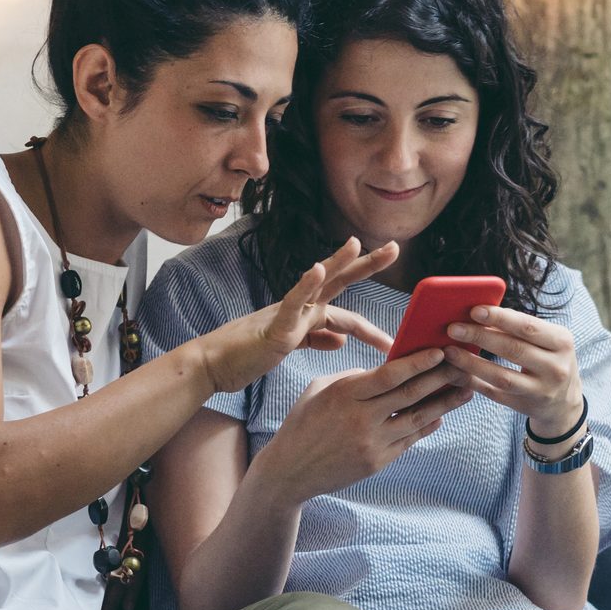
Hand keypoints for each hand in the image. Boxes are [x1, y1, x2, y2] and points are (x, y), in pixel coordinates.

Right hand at [196, 239, 397, 392]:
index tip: (396, 337)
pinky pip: (291, 302)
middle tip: (395, 249)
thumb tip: (342, 340)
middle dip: (368, 265)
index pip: (345, 317)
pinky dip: (304, 285)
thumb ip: (316, 339)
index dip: (371, 327)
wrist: (213, 365)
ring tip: (358, 244)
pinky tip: (316, 268)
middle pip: (339, 282)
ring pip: (317, 283)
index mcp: (306, 318)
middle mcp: (299, 309)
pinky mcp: (274, 326)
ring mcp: (287, 314)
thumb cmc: (247, 355)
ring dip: (338, 262)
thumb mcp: (290, 346)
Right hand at [249, 350, 474, 504]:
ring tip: (465, 390)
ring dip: (444, 403)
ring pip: (417, 419)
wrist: (290, 472)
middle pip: (410, 395)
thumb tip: (388, 371)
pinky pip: (410, 440)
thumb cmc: (303, 423)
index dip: (418, 362)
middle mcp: (361, 419)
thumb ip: (354, 377)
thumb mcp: (320, 390)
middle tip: (463, 365)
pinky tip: (441, 415)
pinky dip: (427, 425)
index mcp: (345, 394)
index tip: (439, 350)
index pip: (389, 375)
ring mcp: (371, 444)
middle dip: (440, 377)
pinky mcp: (377, 462)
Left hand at [440, 306, 584, 450]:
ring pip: (502, 376)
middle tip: (453, 328)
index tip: (474, 310)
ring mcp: (541, 390)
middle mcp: (556, 367)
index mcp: (562, 342)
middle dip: (480, 337)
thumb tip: (479, 312)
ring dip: (472, 363)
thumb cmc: (548, 359)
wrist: (564, 401)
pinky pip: (494, 394)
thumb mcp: (547, 341)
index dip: (500, 318)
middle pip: (513, 349)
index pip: (528, 327)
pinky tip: (454, 372)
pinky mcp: (524, 406)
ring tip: (449, 351)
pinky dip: (472, 382)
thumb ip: (518, 328)